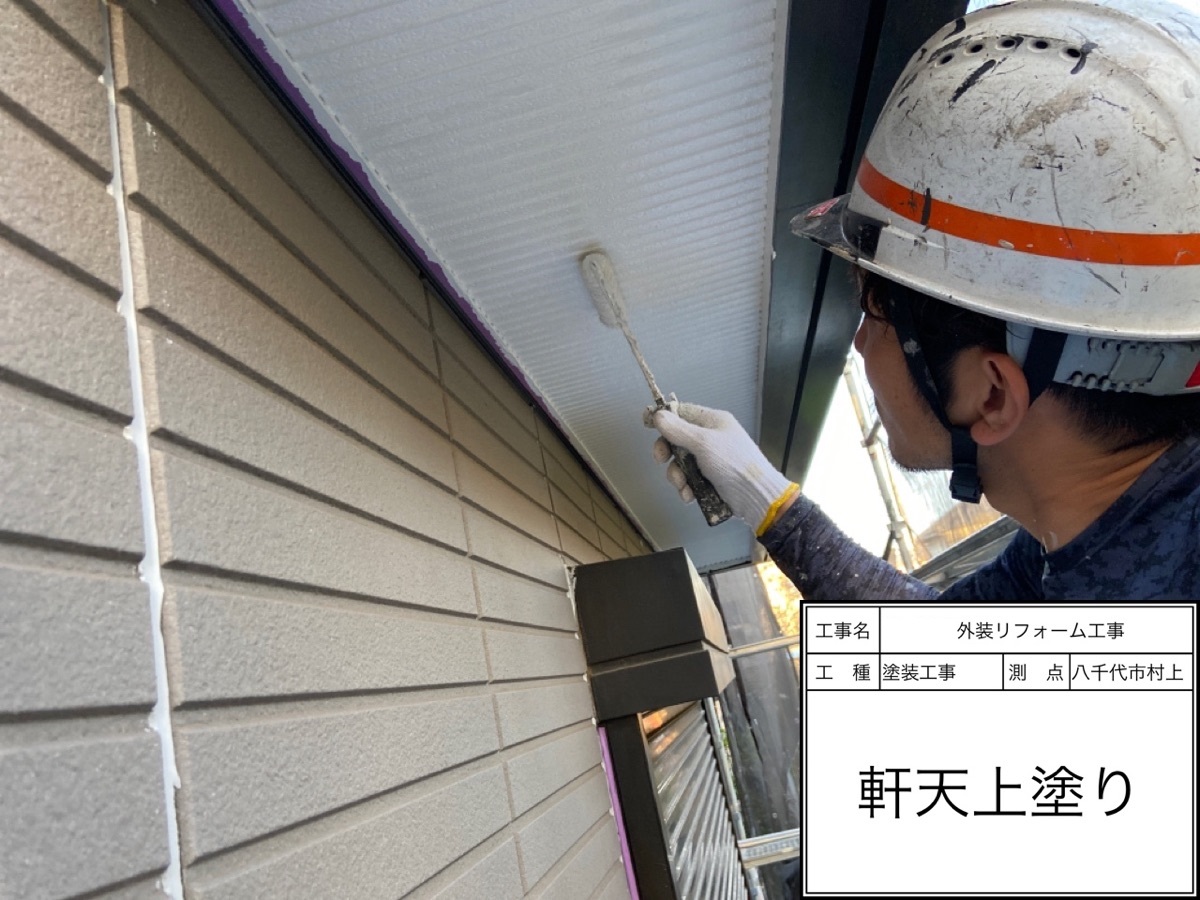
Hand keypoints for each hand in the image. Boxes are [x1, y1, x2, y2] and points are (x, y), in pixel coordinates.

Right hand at [648, 402, 795, 530]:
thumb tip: (658, 415)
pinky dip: (686, 487)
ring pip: (680, 462)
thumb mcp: (704, 443)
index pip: (682, 412)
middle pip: (677, 439)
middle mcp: (710, 438)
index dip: (664, 417)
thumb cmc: (732, 463)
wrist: (756, 496)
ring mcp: (710, 459)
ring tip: (683, 486)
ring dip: (677, 475)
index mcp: (713, 422)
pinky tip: (689, 496)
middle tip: (660, 460)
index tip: (647, 424)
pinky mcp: (709, 478)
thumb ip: (678, 430)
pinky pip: (689, 479)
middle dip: (667, 452)